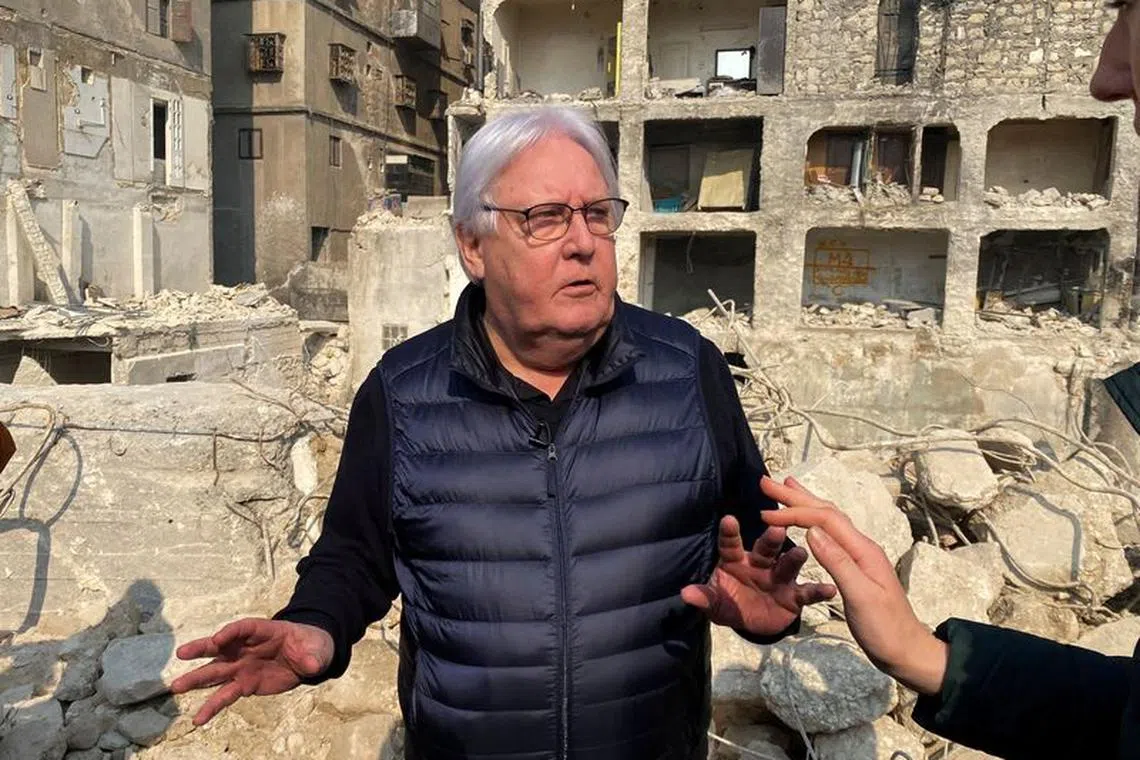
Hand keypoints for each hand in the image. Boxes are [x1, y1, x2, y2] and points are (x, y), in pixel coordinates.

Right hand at [170, 618, 333, 724]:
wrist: (308, 658)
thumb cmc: (309, 645)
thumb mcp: (317, 648)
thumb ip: (312, 656)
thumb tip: (312, 665)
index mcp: (263, 631)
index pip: (243, 628)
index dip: (230, 632)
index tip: (218, 640)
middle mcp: (246, 648)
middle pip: (220, 646)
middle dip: (201, 648)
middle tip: (182, 653)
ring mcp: (242, 667)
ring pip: (215, 672)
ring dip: (196, 679)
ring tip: (176, 687)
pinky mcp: (244, 685)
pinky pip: (225, 695)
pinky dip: (212, 707)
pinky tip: (198, 719)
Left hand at [681, 509, 836, 635]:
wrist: (750, 623)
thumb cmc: (729, 603)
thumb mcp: (714, 604)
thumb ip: (704, 597)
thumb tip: (687, 594)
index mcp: (735, 560)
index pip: (730, 543)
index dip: (729, 532)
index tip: (728, 519)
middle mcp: (759, 564)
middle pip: (765, 548)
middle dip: (771, 539)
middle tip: (778, 528)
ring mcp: (778, 577)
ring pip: (787, 565)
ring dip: (794, 559)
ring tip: (802, 553)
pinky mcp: (794, 596)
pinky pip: (807, 593)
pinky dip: (818, 591)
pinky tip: (829, 589)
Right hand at [759, 475, 948, 695]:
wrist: (908, 652)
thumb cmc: (885, 629)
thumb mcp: (861, 598)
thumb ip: (838, 562)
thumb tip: (812, 530)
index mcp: (863, 550)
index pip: (825, 520)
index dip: (794, 512)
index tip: (765, 512)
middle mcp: (861, 547)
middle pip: (826, 512)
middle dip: (796, 496)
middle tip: (767, 482)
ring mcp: (859, 556)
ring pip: (829, 520)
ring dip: (805, 503)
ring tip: (786, 488)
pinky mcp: (854, 567)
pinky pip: (830, 535)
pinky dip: (812, 522)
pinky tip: (806, 522)